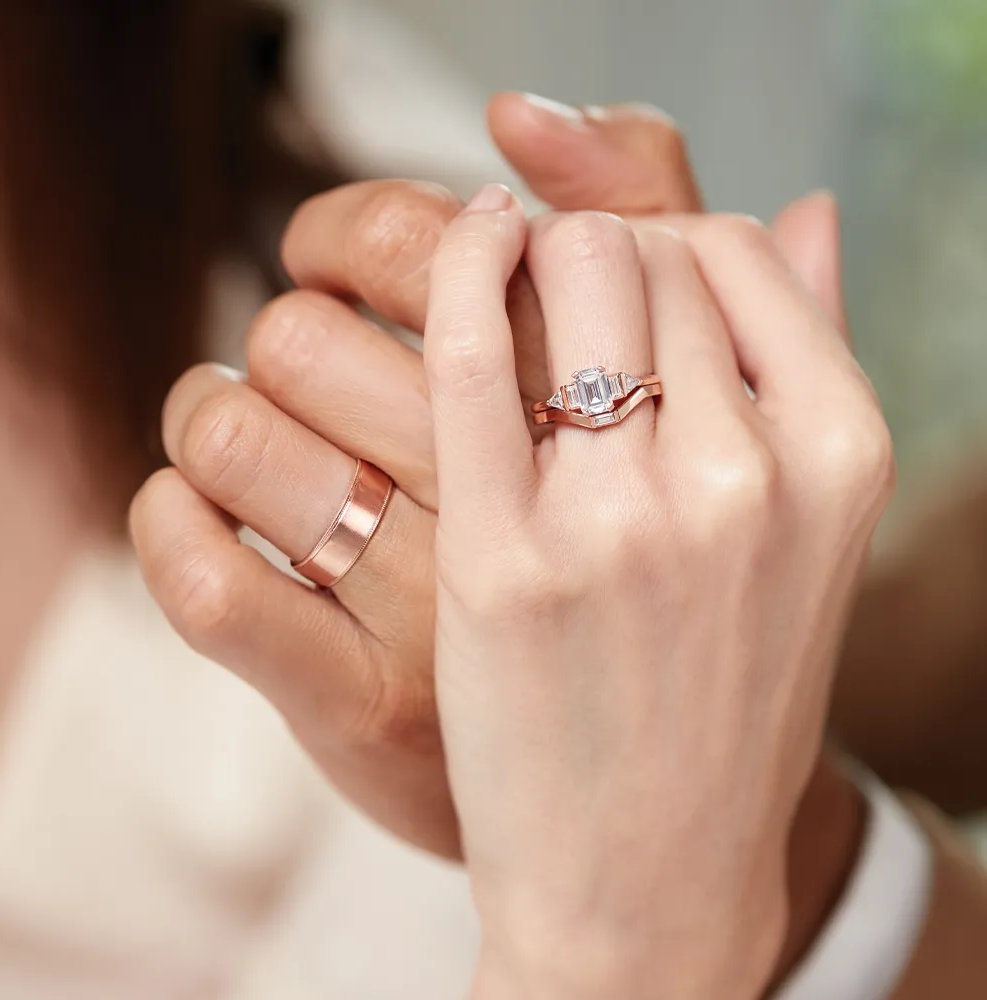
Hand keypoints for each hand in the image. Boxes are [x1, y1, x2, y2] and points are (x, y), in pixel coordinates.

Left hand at [421, 191, 892, 997]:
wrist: (650, 871)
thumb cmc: (725, 696)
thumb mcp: (812, 532)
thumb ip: (812, 359)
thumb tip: (805, 208)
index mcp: (840, 456)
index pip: (734, 246)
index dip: (661, 238)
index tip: (620, 274)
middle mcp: (750, 478)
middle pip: (643, 247)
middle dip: (590, 251)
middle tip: (556, 300)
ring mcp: (627, 521)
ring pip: (569, 271)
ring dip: (528, 261)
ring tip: (511, 303)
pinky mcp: (507, 561)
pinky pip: (474, 351)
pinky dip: (458, 269)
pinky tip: (464, 251)